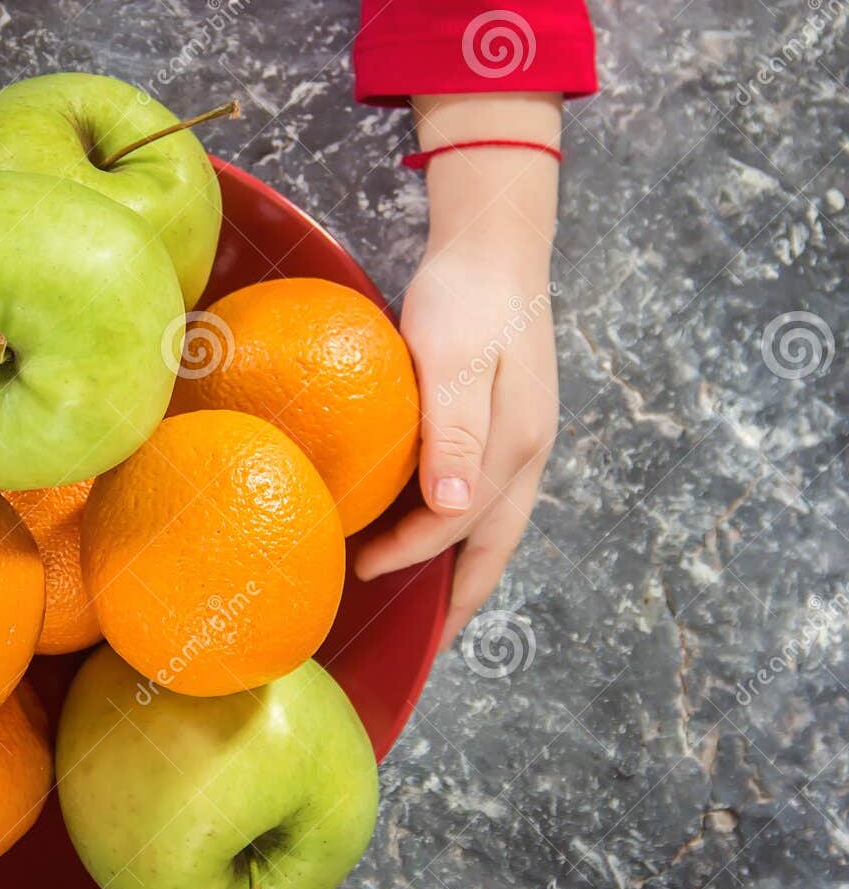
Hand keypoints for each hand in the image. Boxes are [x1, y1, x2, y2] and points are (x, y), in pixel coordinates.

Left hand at [353, 245, 556, 645]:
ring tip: (426, 602)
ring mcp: (520, 439)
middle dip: (463, 597)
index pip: (458, 525)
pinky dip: (459, 526)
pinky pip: (482, 493)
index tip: (363, 569)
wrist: (492, 246)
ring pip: (493, 523)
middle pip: (495, 545)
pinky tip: (427, 528)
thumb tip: (452, 511)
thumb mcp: (454, 360)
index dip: (412, 555)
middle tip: (429, 642)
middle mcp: (525, 452)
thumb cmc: (464, 298)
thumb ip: (453, 434)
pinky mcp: (503, 422)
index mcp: (514, 446)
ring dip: (461, 565)